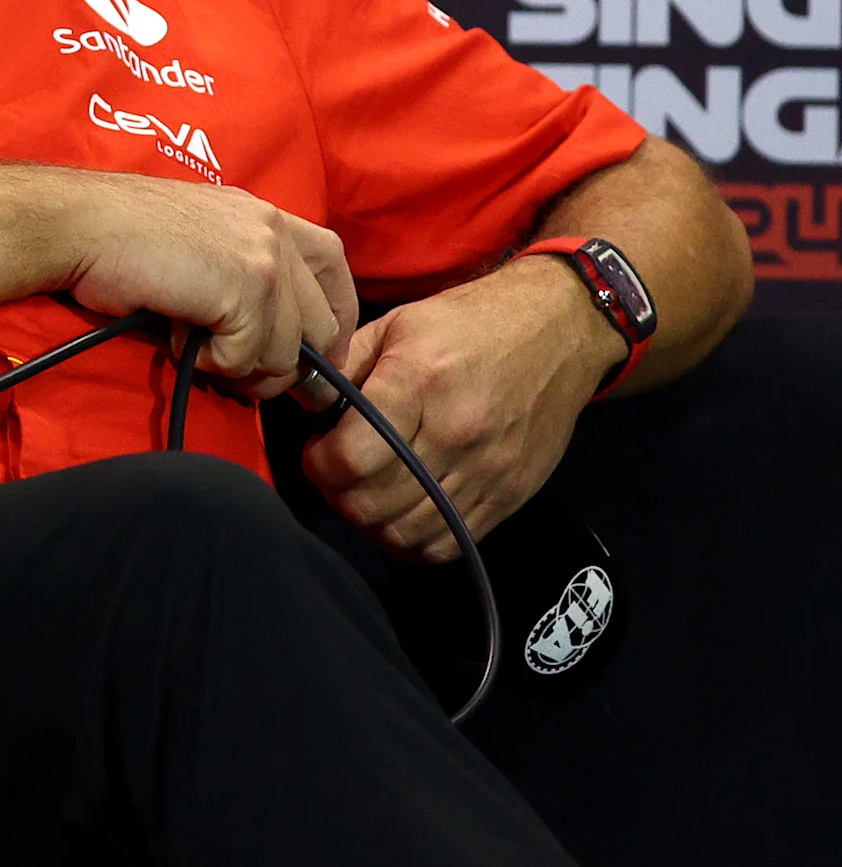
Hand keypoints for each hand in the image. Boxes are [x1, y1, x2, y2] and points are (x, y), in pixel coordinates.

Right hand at [57, 171, 358, 396]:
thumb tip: (268, 340)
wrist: (79, 224)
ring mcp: (265, 259)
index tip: (305, 352)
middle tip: (238, 373)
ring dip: (242, 367)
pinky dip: (212, 363)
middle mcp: (274, 231)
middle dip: (286, 364)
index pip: (334, 265)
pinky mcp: (246, 289)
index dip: (330, 317)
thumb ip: (239, 271)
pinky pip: (250, 357)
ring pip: (289, 352)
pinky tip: (176, 338)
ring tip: (192, 345)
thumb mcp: (198, 240)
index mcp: (265, 214)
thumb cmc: (119, 237)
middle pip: (322, 324)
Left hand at [302, 258, 623, 561]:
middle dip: (338, 494)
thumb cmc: (469, 323)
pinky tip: (402, 512)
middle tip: (338, 474)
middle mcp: (454, 433)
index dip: (319, 463)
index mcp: (418, 383)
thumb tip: (306, 406)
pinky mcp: (510, 494)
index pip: (351, 458)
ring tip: (367, 492)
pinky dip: (414, 540)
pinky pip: (449, 543)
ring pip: (407, 532)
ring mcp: (487, 470)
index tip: (317, 450)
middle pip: (373, 503)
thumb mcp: (397, 324)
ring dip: (372, 522)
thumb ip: (346, 367)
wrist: (560, 331)